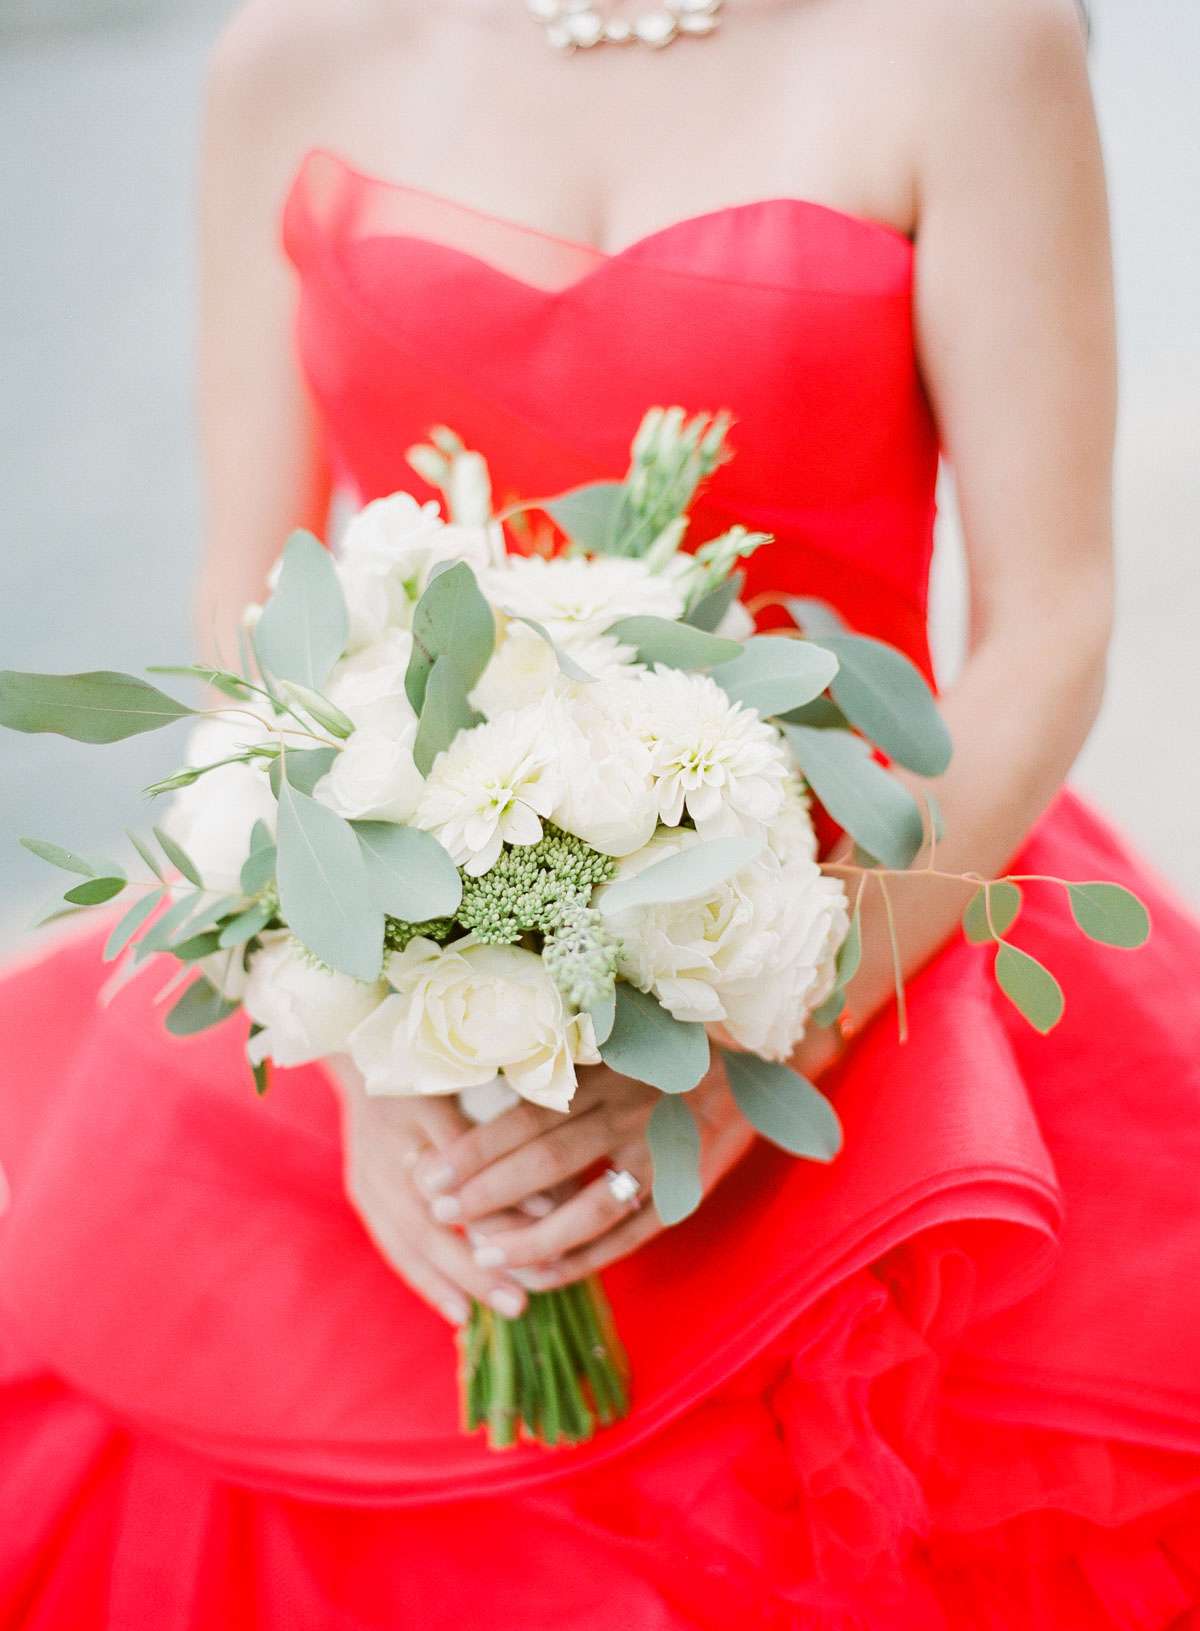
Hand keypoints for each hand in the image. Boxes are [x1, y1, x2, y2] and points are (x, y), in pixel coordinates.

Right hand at [331, 1058, 531, 1326]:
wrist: (364, 1058)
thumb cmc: (438, 1066)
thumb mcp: (473, 1081)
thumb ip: (510, 1137)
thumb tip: (553, 1197)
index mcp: (418, 1105)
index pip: (462, 1162)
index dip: (502, 1197)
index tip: (550, 1221)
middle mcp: (388, 1143)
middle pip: (433, 1215)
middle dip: (480, 1259)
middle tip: (524, 1296)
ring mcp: (369, 1172)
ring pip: (414, 1238)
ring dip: (457, 1279)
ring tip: (504, 1308)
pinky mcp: (363, 1193)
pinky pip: (395, 1246)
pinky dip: (426, 1281)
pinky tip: (459, 1312)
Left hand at [410, 1056, 755, 1290]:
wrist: (761, 1060)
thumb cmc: (671, 1046)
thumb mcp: (617, 1039)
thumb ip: (563, 1060)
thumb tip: (484, 1079)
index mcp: (607, 1072)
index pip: (529, 1114)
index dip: (477, 1147)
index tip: (430, 1172)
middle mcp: (631, 1111)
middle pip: (548, 1159)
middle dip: (488, 1192)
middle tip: (439, 1214)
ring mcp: (662, 1155)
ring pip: (588, 1207)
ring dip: (531, 1236)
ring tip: (483, 1256)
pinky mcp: (685, 1191)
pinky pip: (628, 1236)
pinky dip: (583, 1260)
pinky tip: (540, 1276)